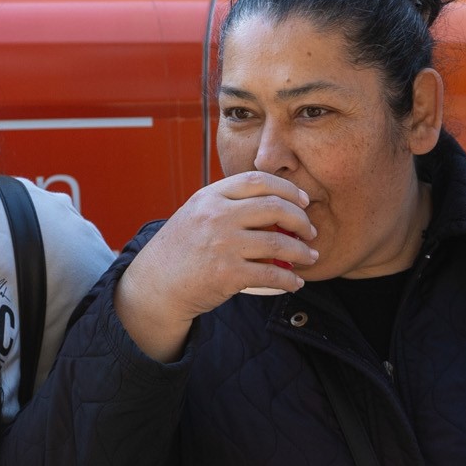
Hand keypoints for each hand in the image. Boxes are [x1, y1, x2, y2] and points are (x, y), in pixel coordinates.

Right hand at [115, 172, 317, 361]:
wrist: (155, 285)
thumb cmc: (180, 250)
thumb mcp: (196, 214)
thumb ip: (227, 204)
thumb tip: (272, 202)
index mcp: (210, 196)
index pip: (258, 180)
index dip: (288, 189)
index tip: (303, 201)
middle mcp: (217, 216)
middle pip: (275, 207)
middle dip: (301, 219)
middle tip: (310, 231)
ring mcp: (223, 244)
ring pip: (278, 243)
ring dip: (302, 252)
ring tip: (310, 257)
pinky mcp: (228, 274)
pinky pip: (271, 274)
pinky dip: (289, 280)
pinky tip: (295, 283)